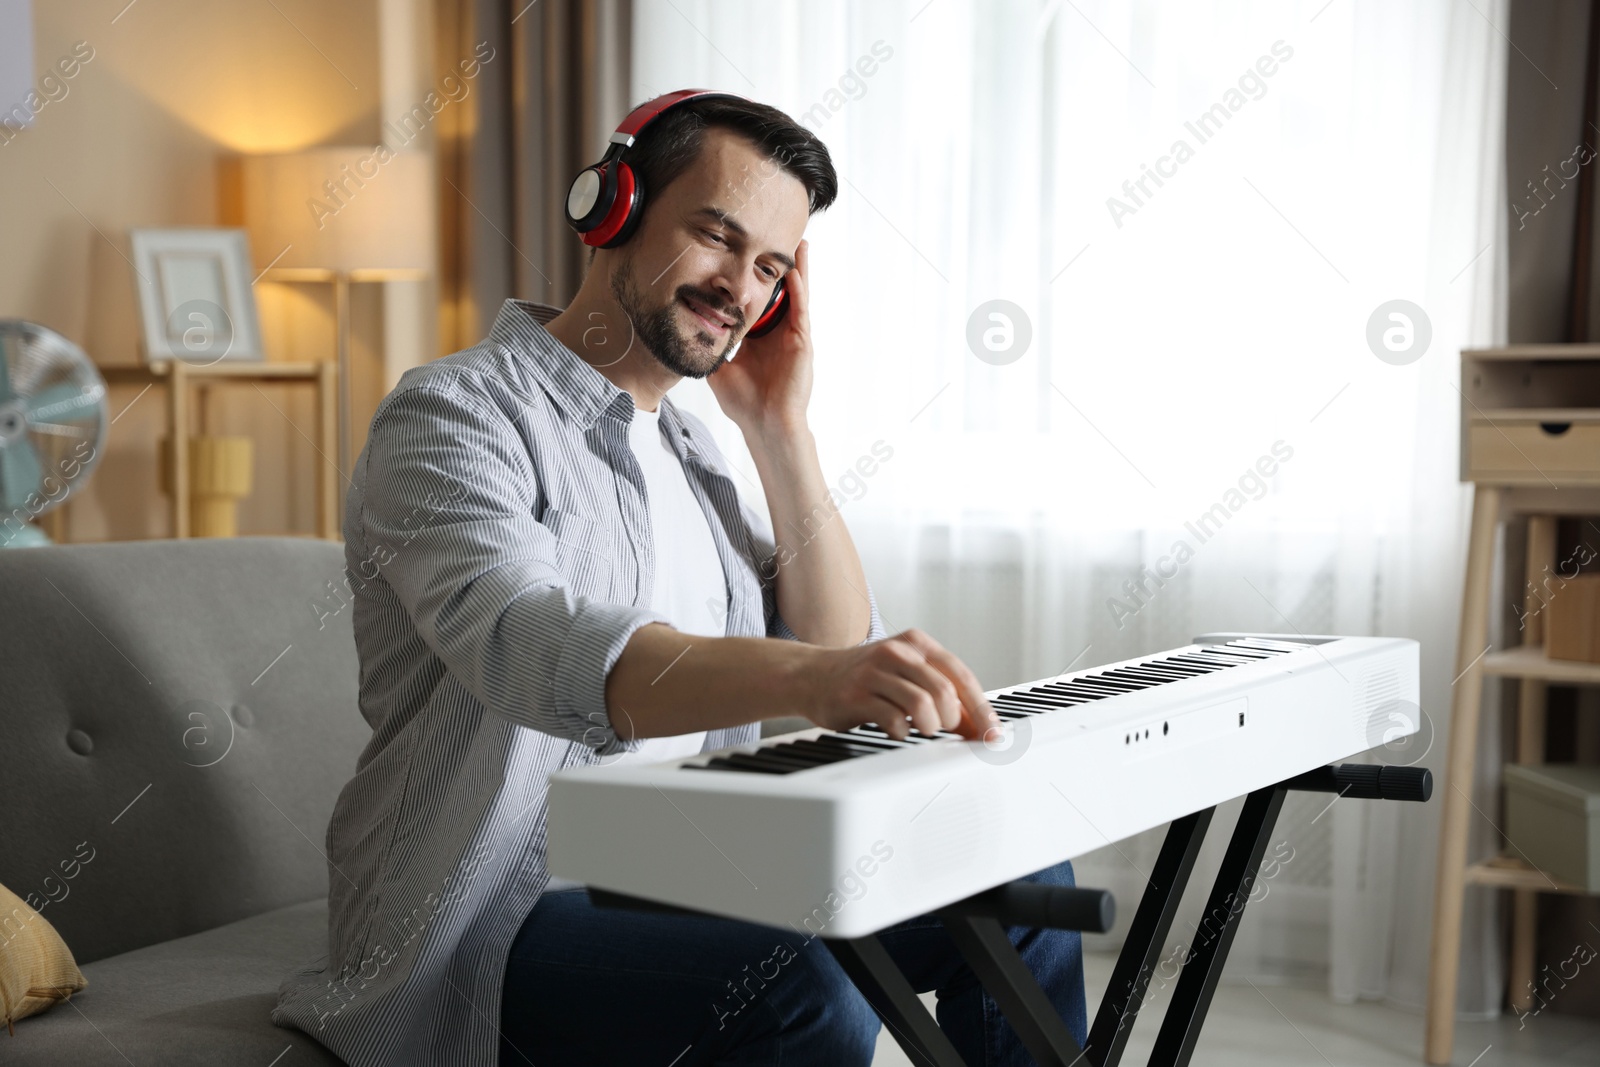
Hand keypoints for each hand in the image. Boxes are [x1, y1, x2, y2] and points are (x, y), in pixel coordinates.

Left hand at [706, 238, 813, 441]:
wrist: (764, 424)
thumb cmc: (745, 403)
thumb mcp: (719, 369)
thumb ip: (711, 348)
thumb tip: (688, 333)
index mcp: (758, 337)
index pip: (756, 301)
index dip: (752, 280)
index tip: (746, 256)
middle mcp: (776, 332)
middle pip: (779, 291)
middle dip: (779, 267)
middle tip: (778, 238)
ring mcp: (791, 335)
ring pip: (796, 295)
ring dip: (798, 269)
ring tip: (799, 244)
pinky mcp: (801, 342)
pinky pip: (800, 310)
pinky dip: (799, 290)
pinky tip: (795, 271)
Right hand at [796, 628, 1002, 742]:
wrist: (811, 675)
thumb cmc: (865, 678)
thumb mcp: (905, 675)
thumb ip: (939, 692)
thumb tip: (976, 724)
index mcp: (916, 643)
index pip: (960, 674)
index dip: (981, 708)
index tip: (992, 733)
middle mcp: (896, 652)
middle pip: (945, 689)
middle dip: (953, 719)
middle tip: (944, 728)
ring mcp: (874, 672)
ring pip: (922, 704)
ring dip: (930, 726)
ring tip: (923, 729)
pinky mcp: (855, 695)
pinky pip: (892, 719)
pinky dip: (903, 732)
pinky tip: (897, 730)